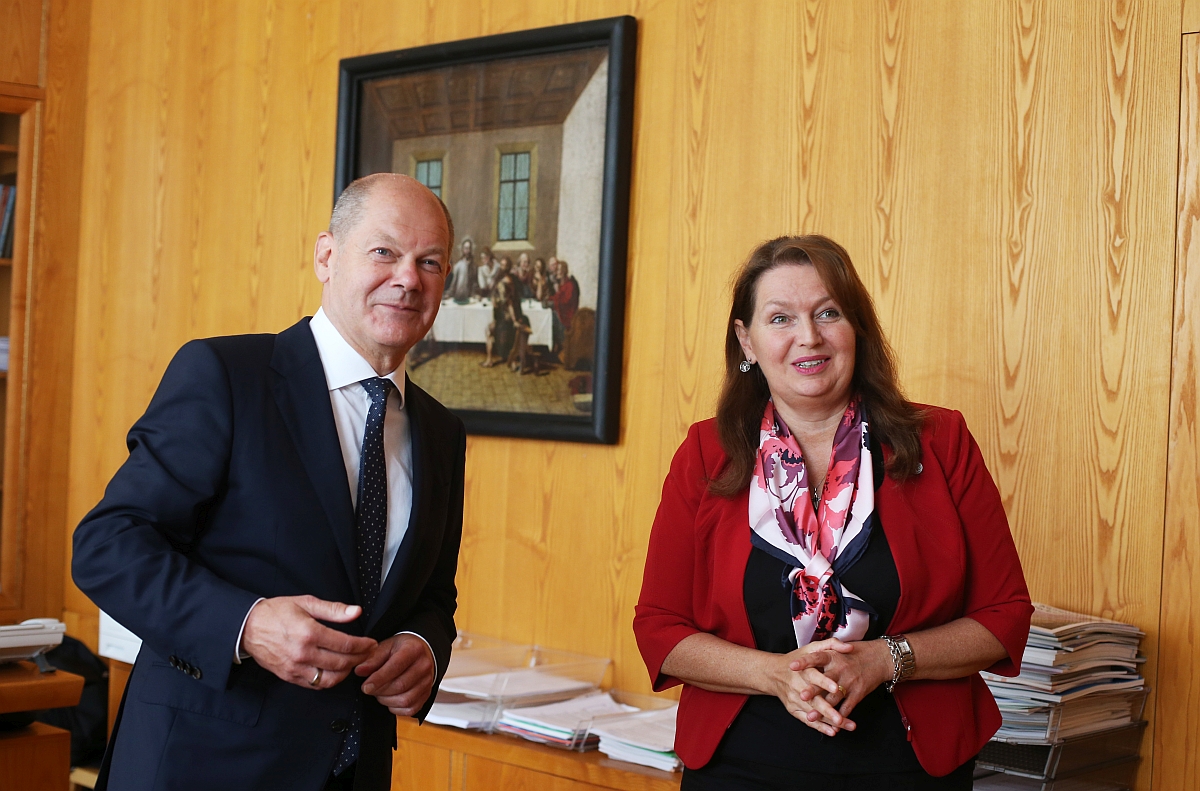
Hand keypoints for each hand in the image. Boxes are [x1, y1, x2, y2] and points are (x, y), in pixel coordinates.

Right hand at [241, 595, 376, 688]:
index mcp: (309, 633)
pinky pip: (315, 685)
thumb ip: (333, 609)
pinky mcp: (289, 676)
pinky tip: (334, 670)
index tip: (371, 643)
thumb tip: (356, 612)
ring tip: (352, 662)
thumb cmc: (276, 612)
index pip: (346, 645)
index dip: (363, 646)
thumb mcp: (306, 603)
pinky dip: (328, 680)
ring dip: (346, 673)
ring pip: (330, 679)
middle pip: (341, 663)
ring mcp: (295, 668)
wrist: (248, 626)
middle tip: (367, 653)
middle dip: (359, 659)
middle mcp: (303, 653)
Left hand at [355, 634, 435, 716]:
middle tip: (370, 688)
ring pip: (405, 700)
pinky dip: (396, 708)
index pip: (395, 667)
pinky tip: (390, 699)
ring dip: (387, 700)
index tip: (365, 686)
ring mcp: (427, 682)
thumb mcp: (386, 647)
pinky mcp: (426, 695)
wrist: (420, 653)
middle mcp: (424, 666)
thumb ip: (372, 659)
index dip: (378, 679)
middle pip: (400, 686)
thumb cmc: (402, 649)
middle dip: (380, 691)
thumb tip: (359, 671)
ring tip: (380, 693)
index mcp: (414, 650)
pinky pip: (410, 709)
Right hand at [770, 638, 854, 735]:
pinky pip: (807, 721)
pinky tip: (833, 732)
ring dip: (828, 721)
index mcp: (803, 671)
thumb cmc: (798, 659)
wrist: (774, 673)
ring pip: (813, 713)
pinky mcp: (794, 710)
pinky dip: (820, 727)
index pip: (814, 677)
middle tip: (841, 718)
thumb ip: (831, 645)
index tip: (836, 688)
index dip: (825, 682)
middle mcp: (797, 687)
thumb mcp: (811, 648)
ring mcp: (795, 701)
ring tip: (844, 726)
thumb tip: (849, 647)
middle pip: (814, 700)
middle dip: (827, 710)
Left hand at [790, 638, 893, 721]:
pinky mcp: (858, 693)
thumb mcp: (839, 648)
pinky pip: (848, 707)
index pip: (816, 657)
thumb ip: (823, 652)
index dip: (804, 661)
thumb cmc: (856, 653)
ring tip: (810, 717)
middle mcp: (841, 669)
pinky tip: (831, 725)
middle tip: (801, 696)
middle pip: (824, 681)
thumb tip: (804, 658)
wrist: (880, 658)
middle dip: (813, 689)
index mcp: (833, 656)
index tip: (792, 666)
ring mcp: (850, 683)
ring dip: (822, 709)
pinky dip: (840, 717)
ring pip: (834, 698)